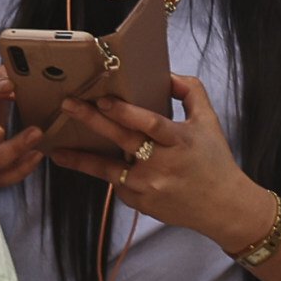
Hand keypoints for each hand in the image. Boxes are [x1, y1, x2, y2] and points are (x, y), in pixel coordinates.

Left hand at [49, 74, 268, 246]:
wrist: (223, 205)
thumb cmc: (215, 161)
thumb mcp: (210, 123)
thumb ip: (191, 93)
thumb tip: (166, 75)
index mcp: (182, 141)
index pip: (150, 123)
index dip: (125, 112)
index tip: (102, 100)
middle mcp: (163, 164)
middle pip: (123, 139)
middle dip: (93, 120)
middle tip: (69, 106)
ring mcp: (149, 185)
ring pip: (107, 169)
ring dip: (80, 158)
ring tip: (57, 150)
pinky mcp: (140, 202)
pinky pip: (117, 183)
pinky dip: (109, 173)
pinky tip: (97, 166)